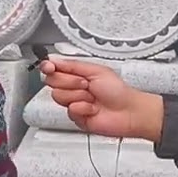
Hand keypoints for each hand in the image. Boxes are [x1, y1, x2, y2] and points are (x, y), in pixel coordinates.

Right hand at [40, 57, 163, 140]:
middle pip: (52, 82)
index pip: (54, 69)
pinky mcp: (76, 117)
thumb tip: (54, 59)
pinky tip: (93, 109)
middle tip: (86, 84)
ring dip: (78, 96)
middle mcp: (73, 88)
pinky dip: (83, 108)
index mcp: (78, 74)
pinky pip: (69, 110)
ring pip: (59, 96)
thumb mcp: (96, 70)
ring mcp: (74, 102)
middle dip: (69, 82)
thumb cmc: (118, 91)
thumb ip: (72, 65)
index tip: (49, 67)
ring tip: (92, 98)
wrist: (128, 111)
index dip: (49, 67)